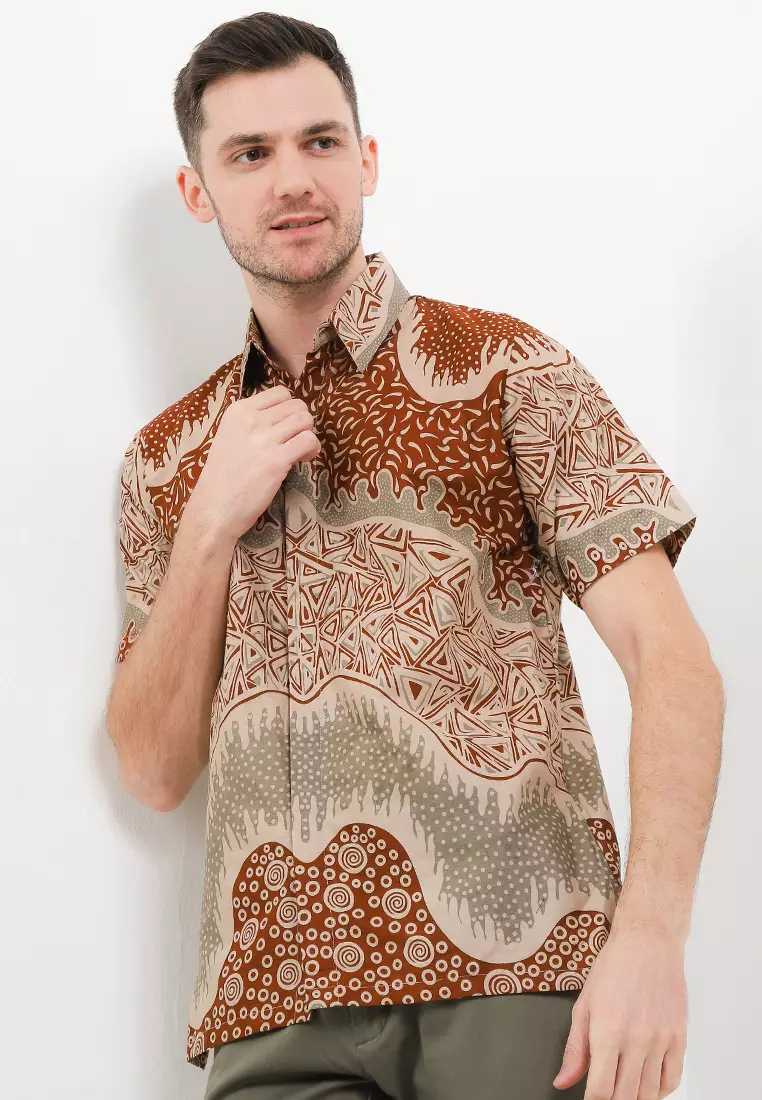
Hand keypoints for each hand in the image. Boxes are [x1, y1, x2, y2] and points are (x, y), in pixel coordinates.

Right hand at [184, 385, 320, 544]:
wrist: (214, 508)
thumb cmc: (222, 479)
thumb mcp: (229, 438)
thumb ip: (251, 424)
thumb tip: (282, 419)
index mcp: (238, 411)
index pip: (279, 393)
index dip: (289, 410)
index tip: (285, 427)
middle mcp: (251, 419)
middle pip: (296, 405)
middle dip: (302, 423)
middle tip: (295, 442)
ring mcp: (264, 439)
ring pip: (305, 419)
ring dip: (308, 435)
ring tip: (299, 452)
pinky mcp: (277, 459)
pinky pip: (309, 440)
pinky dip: (312, 449)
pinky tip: (303, 460)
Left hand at [553, 928, 687, 1098]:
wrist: (647, 943)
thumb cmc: (614, 967)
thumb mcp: (584, 1005)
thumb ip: (574, 1048)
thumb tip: (563, 1080)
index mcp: (607, 1031)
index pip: (600, 1091)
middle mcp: (636, 1040)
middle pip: (626, 1097)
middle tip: (607, 1091)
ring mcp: (660, 1040)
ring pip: (649, 1093)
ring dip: (636, 1096)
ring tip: (625, 1087)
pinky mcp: (679, 1037)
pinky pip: (672, 1079)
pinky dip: (660, 1089)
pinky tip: (648, 1082)